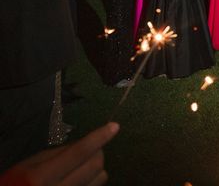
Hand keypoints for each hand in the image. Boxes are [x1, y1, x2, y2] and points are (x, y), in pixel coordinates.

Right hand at [0, 122, 118, 185]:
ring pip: (100, 179)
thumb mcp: (31, 164)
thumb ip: (59, 153)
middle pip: (95, 166)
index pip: (79, 152)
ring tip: (84, 165)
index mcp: (43, 176)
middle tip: (92, 148)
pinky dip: (93, 180)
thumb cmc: (16, 183)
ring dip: (98, 167)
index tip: (114, 126)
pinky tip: (82, 178)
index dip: (98, 137)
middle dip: (98, 152)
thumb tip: (86, 143)